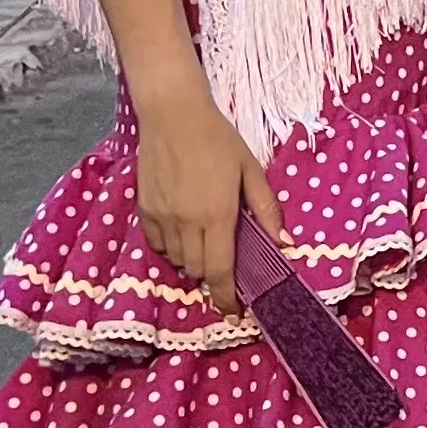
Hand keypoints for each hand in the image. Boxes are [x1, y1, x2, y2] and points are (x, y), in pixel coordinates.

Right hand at [133, 85, 284, 307]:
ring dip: (192, 260)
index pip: (220, 271)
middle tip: (224, 264)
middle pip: (197, 270)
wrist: (173, 115)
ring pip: (176, 260)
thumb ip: (267, 208)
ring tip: (204, 240)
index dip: (226, 298)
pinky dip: (171, 246)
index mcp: (217, 215)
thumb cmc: (218, 139)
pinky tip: (182, 229)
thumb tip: (283, 242)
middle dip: (212, 276)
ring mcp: (162, 218)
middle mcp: (187, 223)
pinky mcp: (143, 210)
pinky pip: (157, 244)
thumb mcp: (251, 170)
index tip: (233, 312)